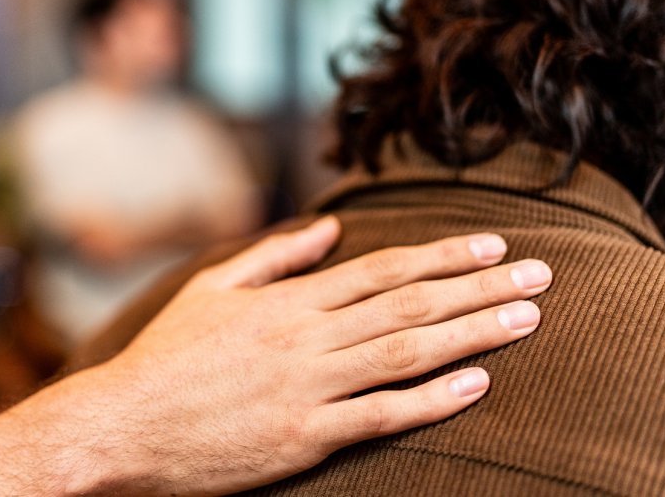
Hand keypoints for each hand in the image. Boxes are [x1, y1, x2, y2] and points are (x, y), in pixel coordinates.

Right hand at [79, 216, 548, 494]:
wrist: (122, 425)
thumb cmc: (165, 358)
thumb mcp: (211, 290)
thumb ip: (274, 258)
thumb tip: (327, 228)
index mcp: (287, 300)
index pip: (384, 269)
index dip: (445, 255)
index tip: (495, 243)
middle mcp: (306, 336)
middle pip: (410, 304)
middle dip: (481, 285)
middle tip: (542, 273)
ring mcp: (307, 387)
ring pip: (407, 352)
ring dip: (473, 333)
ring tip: (528, 317)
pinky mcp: (302, 437)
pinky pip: (380, 415)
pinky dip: (432, 399)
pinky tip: (477, 385)